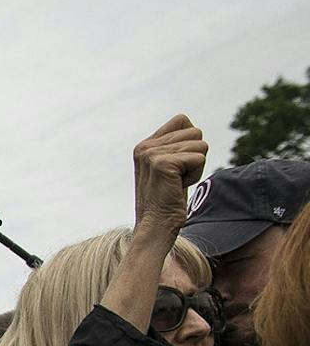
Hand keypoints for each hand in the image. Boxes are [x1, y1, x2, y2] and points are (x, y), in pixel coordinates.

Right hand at [129, 115, 207, 237]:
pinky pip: (199, 158)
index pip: (182, 120)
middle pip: (195, 132)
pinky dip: (195, 175)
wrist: (156, 226)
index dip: (189, 143)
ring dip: (195, 167)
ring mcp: (152, 154)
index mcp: (144, 145)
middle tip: (177, 178)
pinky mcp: (163, 163)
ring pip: (200, 145)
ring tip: (177, 183)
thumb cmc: (167, 200)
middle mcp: (145, 146)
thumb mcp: (167, 168)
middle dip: (194, 156)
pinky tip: (178, 187)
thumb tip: (193, 126)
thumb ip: (174, 146)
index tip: (177, 166)